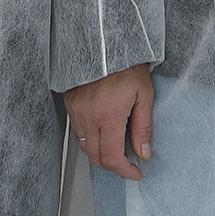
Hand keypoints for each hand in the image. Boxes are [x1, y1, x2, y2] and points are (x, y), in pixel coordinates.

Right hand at [63, 63, 153, 180]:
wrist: (106, 43)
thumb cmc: (128, 65)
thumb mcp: (144, 95)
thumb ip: (143, 127)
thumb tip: (143, 154)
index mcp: (109, 114)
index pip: (112, 157)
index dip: (124, 171)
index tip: (135, 172)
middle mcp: (89, 116)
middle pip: (96, 157)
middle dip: (113, 165)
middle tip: (128, 162)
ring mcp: (76, 110)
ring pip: (84, 146)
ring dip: (100, 152)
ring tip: (117, 144)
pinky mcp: (70, 104)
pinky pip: (77, 131)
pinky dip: (90, 138)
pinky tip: (104, 130)